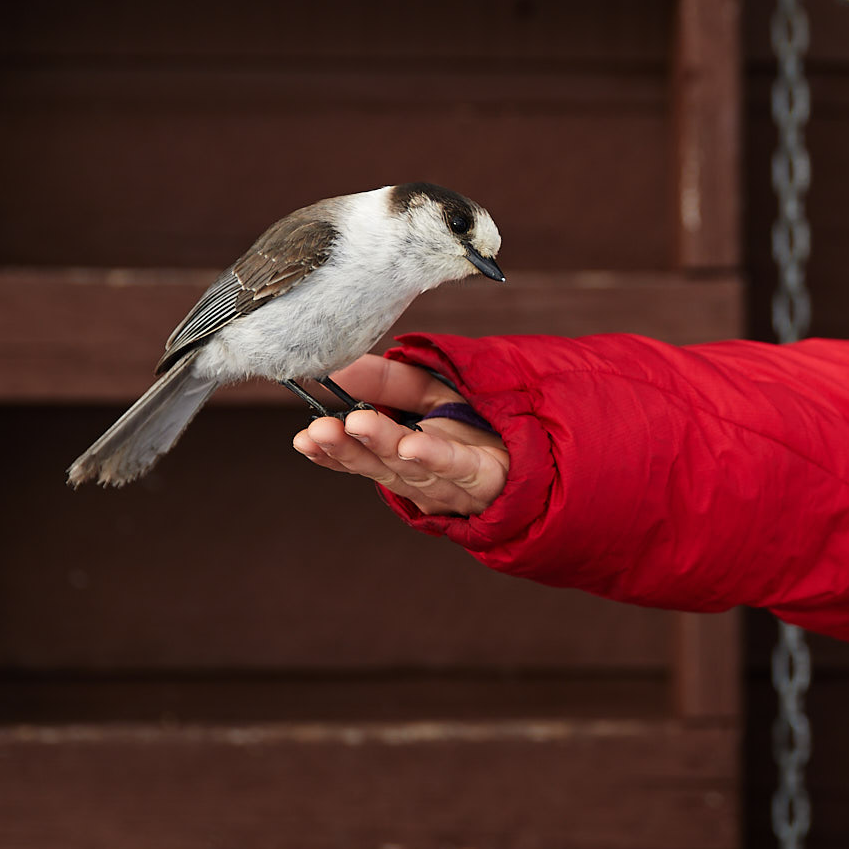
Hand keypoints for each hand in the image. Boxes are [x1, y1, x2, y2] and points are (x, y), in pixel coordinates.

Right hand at [290, 354, 509, 516]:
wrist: (544, 445)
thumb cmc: (480, 422)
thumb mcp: (428, 392)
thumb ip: (385, 380)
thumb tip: (337, 365)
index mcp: (403, 459)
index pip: (360, 460)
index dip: (331, 453)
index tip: (303, 439)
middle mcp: (423, 478)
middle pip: (381, 464)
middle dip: (347, 447)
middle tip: (319, 430)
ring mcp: (454, 482)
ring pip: (413, 467)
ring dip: (382, 445)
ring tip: (357, 424)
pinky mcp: (487, 476)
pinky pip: (459, 466)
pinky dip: (435, 455)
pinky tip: (413, 443)